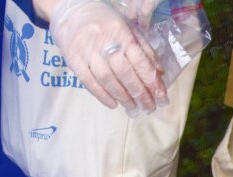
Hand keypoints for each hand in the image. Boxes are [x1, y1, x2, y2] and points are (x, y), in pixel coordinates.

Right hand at [51, 0, 166, 113]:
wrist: (71, 12)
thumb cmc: (104, 23)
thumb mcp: (128, 28)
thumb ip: (144, 50)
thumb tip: (159, 73)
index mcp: (120, 31)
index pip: (139, 60)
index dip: (151, 81)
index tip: (161, 97)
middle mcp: (103, 39)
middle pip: (124, 72)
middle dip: (139, 93)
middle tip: (148, 107)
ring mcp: (86, 50)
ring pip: (107, 79)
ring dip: (122, 97)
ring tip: (133, 108)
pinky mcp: (73, 59)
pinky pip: (89, 82)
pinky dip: (102, 95)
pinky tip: (113, 104)